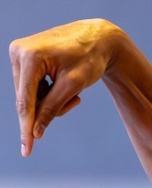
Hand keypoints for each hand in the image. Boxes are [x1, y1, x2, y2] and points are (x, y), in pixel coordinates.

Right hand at [9, 19, 121, 156]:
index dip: (26, 128)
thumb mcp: (73, 86)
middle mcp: (18, 52)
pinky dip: (50, 93)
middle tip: (75, 101)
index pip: (25, 101)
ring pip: (30, 96)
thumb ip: (52, 108)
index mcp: (29, 57)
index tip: (27, 150)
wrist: (97, 37)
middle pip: (27, 100)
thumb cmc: (89, 59)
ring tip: (74, 92)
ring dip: (51, 101)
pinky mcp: (24, 58)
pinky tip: (65, 83)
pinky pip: (33, 88)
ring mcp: (19, 54)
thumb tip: (35, 133)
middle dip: (50, 108)